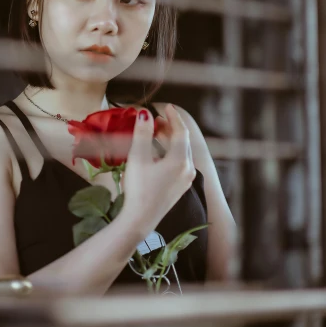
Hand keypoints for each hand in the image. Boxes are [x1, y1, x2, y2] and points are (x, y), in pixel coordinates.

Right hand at [121, 104, 195, 236]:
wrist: (140, 220)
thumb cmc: (138, 188)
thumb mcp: (138, 158)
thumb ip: (142, 133)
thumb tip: (145, 114)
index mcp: (180, 160)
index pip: (181, 131)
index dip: (173, 117)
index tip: (166, 106)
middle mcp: (187, 169)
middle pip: (183, 141)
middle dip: (171, 127)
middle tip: (157, 119)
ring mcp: (185, 180)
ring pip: (181, 152)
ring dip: (170, 140)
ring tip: (156, 132)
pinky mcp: (179, 187)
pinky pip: (179, 163)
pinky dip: (171, 152)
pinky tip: (158, 152)